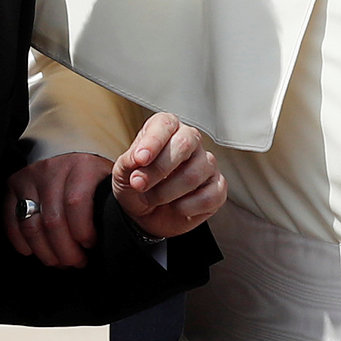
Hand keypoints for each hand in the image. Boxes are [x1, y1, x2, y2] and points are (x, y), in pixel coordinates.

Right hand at [9, 152, 108, 267]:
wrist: (73, 164)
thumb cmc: (95, 183)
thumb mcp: (111, 186)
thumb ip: (114, 206)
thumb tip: (128, 234)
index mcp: (82, 166)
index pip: (76, 204)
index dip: (83, 232)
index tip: (90, 245)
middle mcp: (53, 168)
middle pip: (53, 220)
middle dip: (65, 251)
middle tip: (75, 262)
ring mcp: (30, 176)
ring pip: (31, 225)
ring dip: (45, 252)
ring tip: (59, 261)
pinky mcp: (13, 185)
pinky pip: (11, 221)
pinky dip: (22, 243)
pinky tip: (35, 252)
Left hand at [109, 111, 224, 239]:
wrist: (145, 215)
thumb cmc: (136, 186)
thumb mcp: (122, 173)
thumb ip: (129, 162)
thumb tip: (139, 159)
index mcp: (167, 129)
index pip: (165, 124)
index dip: (153, 141)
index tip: (139, 159)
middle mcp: (191, 141)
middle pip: (185, 144)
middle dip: (158, 169)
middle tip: (139, 185)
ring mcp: (207, 164)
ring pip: (193, 174)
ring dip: (166, 193)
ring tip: (152, 199)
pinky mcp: (217, 188)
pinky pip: (209, 197)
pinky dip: (186, 207)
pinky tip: (176, 207)